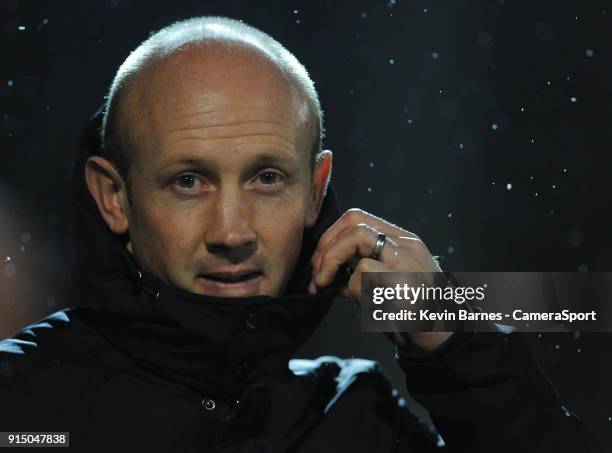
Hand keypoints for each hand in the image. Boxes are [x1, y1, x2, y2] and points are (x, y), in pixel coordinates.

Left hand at [309, 208, 453, 351]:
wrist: (442, 340)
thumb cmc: (409, 314)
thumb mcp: (384, 284)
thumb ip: (358, 271)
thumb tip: (323, 271)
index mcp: (401, 242)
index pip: (357, 217)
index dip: (329, 236)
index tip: (318, 262)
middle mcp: (406, 246)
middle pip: (354, 221)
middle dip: (325, 248)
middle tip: (317, 277)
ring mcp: (407, 262)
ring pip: (357, 239)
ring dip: (331, 263)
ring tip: (325, 287)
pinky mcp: (404, 284)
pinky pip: (362, 276)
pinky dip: (350, 291)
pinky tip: (359, 306)